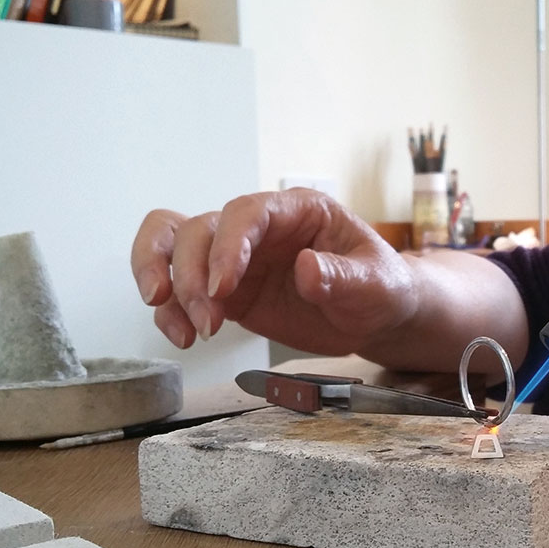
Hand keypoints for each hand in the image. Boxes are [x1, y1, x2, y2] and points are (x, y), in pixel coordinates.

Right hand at [130, 188, 418, 355]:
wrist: (378, 317)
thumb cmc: (382, 288)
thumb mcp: (377, 284)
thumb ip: (344, 276)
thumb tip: (308, 268)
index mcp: (298, 210)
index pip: (247, 212)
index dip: (227, 245)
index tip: (222, 286)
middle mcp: (260, 228)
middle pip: (198, 229)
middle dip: (190, 274)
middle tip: (208, 321)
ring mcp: (238, 258)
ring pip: (174, 247)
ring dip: (166, 283)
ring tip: (185, 331)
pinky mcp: (228, 291)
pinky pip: (180, 289)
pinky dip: (170, 311)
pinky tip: (183, 337)